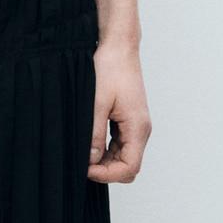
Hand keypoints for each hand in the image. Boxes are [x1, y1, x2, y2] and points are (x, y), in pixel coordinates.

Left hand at [87, 39, 151, 183]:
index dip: (107, 174)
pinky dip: (106, 150)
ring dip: (105, 161)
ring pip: (123, 156)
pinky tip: (89, 144)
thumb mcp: (97, 103)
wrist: (119, 47)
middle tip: (81, 163)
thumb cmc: (111, 69)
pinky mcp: (128, 120)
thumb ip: (94, 134)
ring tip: (82, 154)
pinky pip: (120, 144)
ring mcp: (135, 126)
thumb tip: (90, 160)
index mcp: (138, 128)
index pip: (129, 167)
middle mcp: (141, 130)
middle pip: (128, 166)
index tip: (85, 169)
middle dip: (106, 170)